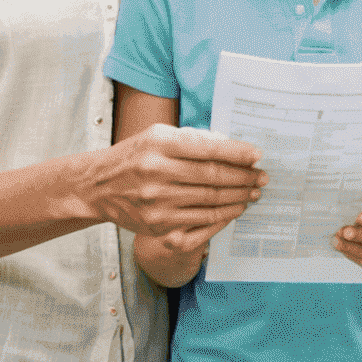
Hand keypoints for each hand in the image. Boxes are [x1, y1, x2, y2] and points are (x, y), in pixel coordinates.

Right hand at [92, 124, 265, 243]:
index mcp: (159, 144)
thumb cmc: (135, 155)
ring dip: (238, 198)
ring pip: (210, 202)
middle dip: (243, 178)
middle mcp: (157, 173)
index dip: (237, 153)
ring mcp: (157, 204)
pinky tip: (235, 209)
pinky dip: (222, 217)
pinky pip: (200, 223)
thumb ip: (193, 138)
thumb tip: (231, 146)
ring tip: (253, 193)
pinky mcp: (158, 227)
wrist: (99, 187)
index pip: (208, 149)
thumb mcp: (158, 135)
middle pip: (212, 177)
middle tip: (262, 177)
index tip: (258, 155)